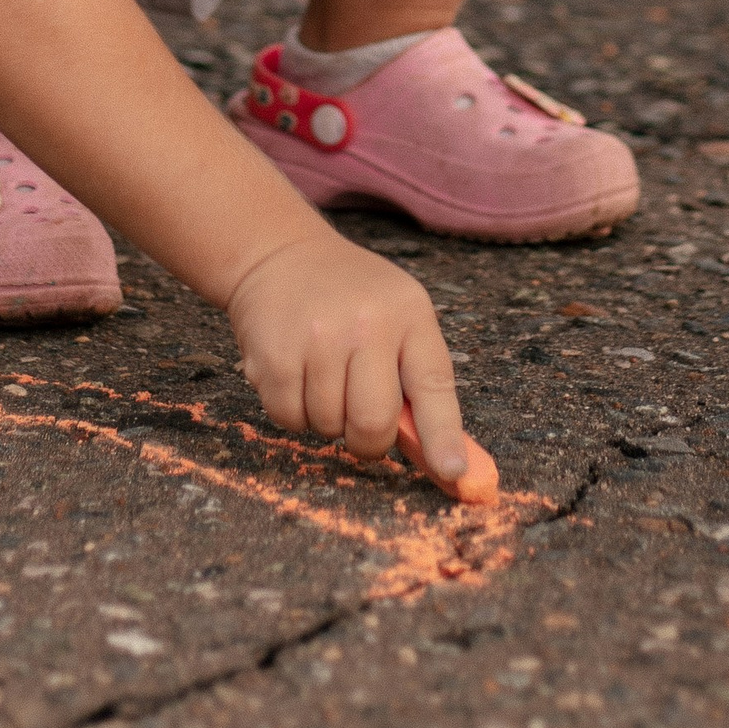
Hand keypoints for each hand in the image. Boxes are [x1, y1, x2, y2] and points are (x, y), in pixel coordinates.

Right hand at [224, 227, 470, 478]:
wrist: (280, 254)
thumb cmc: (351, 297)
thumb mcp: (398, 315)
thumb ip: (418, 380)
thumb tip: (444, 460)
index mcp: (408, 314)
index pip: (434, 385)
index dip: (443, 437)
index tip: (453, 472)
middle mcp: (366, 324)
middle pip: (373, 423)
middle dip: (368, 440)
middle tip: (359, 420)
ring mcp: (318, 338)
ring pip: (328, 427)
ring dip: (326, 419)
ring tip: (323, 375)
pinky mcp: (275, 356)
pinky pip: (290, 420)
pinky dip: (293, 412)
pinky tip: (296, 375)